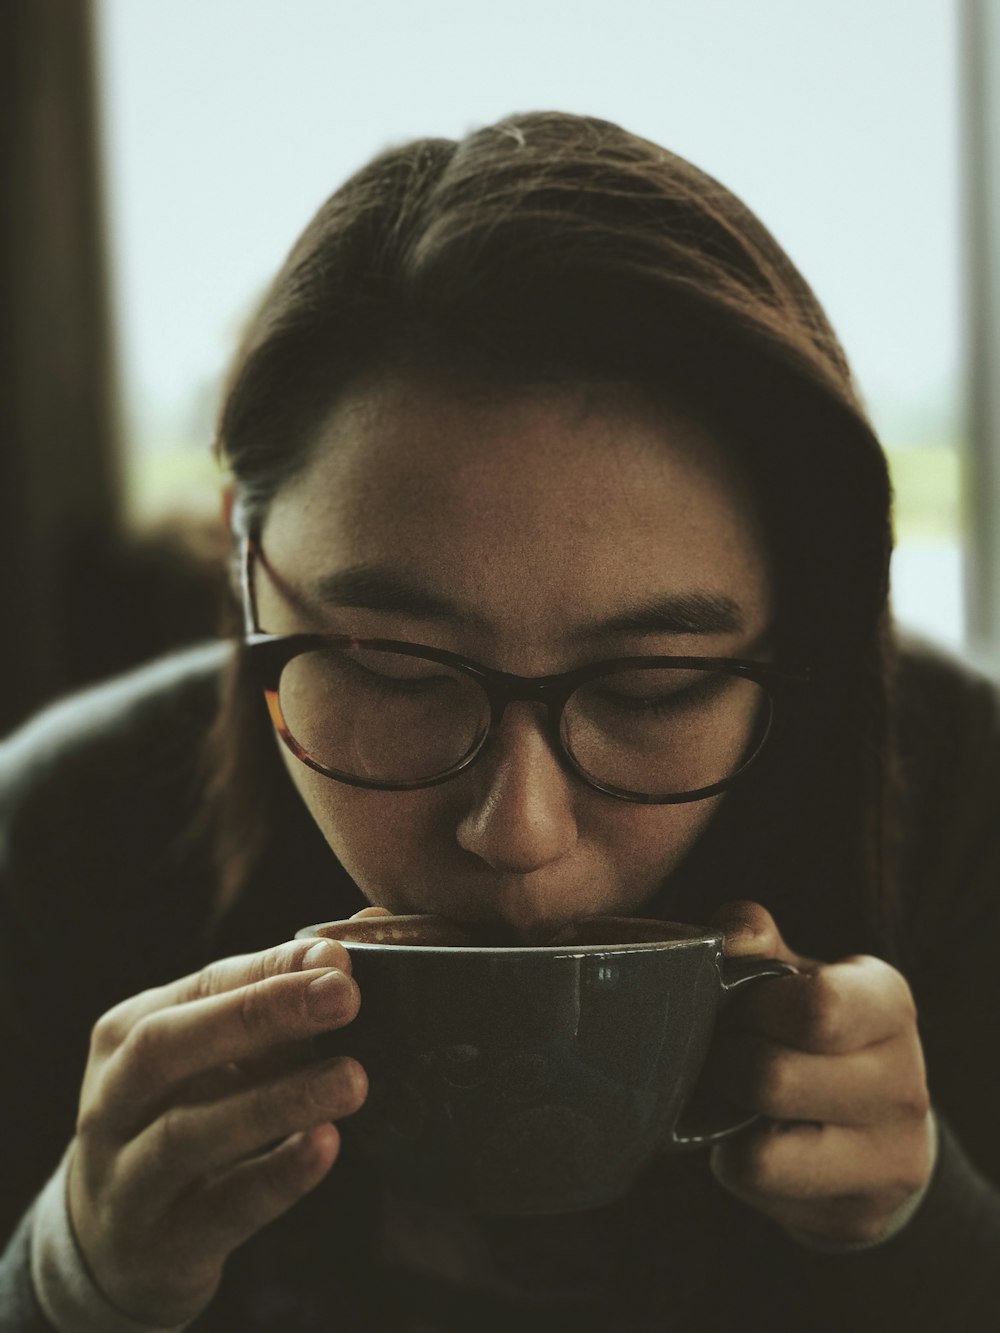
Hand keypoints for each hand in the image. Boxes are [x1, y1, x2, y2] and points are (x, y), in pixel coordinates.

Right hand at [68, 936, 366, 1325]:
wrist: (116, 1248)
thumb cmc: (183, 1119)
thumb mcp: (212, 1060)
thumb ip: (275, 1005)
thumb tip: (356, 938)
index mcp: (127, 1035)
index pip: (201, 987)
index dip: (270, 969)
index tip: (338, 958)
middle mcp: (112, 1102)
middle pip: (169, 1047)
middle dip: (261, 1014)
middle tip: (345, 996)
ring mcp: (124, 1180)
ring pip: (189, 1133)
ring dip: (278, 1100)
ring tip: (352, 1078)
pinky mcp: (159, 1247)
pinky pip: (220, 1208)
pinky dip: (276, 1177)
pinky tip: (325, 1146)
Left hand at [707, 901, 933, 1245]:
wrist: (867, 1126)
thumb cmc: (810, 1033)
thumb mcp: (790, 975)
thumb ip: (754, 942)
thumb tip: (729, 936)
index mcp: (886, 1002)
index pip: (818, 1008)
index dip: (754, 1007)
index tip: (743, 1007)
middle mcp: (903, 1080)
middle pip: (771, 1078)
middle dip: (725, 1062)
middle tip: (724, 1054)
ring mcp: (890, 1154)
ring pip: (761, 1146)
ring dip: (726, 1116)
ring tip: (736, 1096)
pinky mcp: (859, 1209)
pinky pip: (756, 1182)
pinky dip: (732, 1159)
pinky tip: (750, 1137)